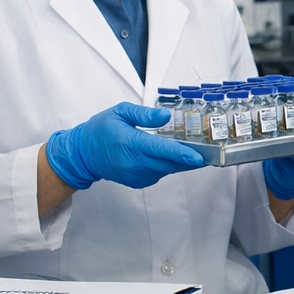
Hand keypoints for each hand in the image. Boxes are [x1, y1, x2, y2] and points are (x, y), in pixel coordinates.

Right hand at [45, 102, 202, 189]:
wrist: (83, 154)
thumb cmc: (101, 129)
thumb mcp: (120, 112)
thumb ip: (144, 114)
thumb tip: (166, 116)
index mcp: (130, 143)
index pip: (160, 150)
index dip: (181, 154)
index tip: (199, 156)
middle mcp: (133, 162)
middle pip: (168, 163)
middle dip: (190, 159)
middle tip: (210, 152)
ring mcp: (135, 175)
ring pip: (166, 170)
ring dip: (180, 163)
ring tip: (195, 152)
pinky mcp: (137, 182)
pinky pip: (158, 174)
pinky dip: (168, 166)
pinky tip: (171, 157)